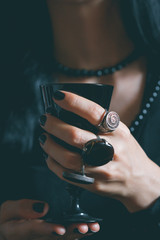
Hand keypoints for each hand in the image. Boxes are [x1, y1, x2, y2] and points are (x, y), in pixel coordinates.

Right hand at [0, 199, 99, 239]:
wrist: (8, 230)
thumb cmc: (7, 220)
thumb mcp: (7, 211)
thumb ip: (22, 208)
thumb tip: (43, 207)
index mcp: (18, 232)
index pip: (33, 230)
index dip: (47, 229)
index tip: (60, 228)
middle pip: (53, 238)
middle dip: (70, 233)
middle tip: (84, 227)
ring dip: (77, 234)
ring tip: (92, 227)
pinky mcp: (49, 239)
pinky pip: (64, 239)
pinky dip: (76, 234)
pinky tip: (89, 228)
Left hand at [39, 90, 159, 212]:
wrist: (139, 181)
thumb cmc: (127, 152)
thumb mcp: (121, 132)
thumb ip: (101, 123)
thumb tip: (69, 111)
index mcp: (118, 132)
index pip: (94, 112)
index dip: (73, 102)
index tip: (58, 96)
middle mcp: (112, 149)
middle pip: (75, 135)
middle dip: (53, 125)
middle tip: (45, 119)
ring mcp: (102, 169)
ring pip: (67, 157)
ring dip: (49, 145)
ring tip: (44, 137)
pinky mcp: (94, 184)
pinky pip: (66, 174)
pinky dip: (53, 163)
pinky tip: (50, 156)